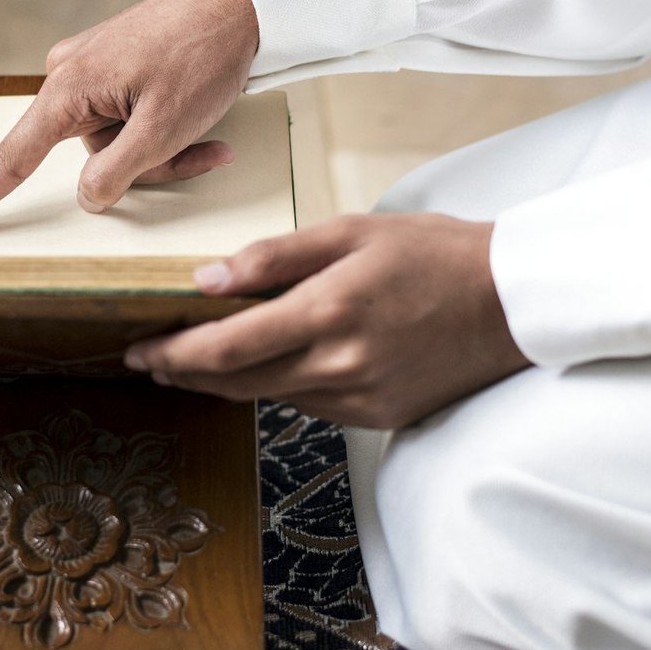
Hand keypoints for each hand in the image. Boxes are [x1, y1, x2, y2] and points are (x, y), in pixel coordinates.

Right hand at [0, 0, 258, 238]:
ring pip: (119, 145)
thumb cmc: (203, 56)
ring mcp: (93, 73)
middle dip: (144, 166)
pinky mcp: (117, 71)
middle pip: (91, 158)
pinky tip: (202, 122)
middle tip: (198, 148)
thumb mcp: (163, 129)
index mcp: (68, 88)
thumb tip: (85, 197)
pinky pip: (131, 122)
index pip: (10, 160)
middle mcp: (69, 78)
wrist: (240, 3)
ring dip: (163, 150)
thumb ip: (116, 172)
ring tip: (206, 129)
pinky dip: (165, 131)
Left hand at [122, 213, 530, 428]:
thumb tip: (208, 279)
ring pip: (270, 396)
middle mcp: (340, 366)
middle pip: (237, 383)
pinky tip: (275, 363)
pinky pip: (310, 405)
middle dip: (187, 372)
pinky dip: (281, 384)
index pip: (226, 348)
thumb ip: (276, 257)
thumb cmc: (435, 254)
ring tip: (202, 357)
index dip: (173, 354)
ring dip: (231, 379)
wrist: (511, 302)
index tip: (139, 349)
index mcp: (328, 313)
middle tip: (153, 358)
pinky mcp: (378, 417)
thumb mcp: (353, 232)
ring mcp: (360, 399)